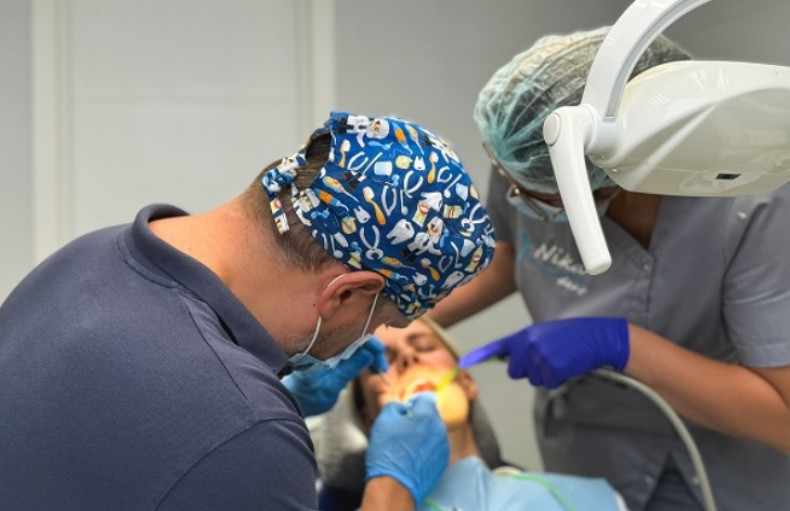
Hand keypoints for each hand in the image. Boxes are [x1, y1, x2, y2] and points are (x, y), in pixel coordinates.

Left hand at [282, 337, 387, 416]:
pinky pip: (353, 353)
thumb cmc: (307, 395)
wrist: (292, 401)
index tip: (380, 357)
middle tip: (382, 368)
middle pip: (358, 338)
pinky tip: (370, 368)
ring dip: (370, 355)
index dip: (371, 344)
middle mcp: (330, 345)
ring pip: (357, 346)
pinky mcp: (334, 359)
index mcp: (328, 347)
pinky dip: (364, 360)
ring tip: (379, 370)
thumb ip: (349, 369)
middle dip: (374, 350)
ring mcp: (332, 352)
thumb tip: (368, 353)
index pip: (355, 336)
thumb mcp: (331, 385)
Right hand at [365, 393, 448, 504]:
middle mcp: (439, 429)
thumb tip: (401, 407)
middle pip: (431, 415)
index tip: (405, 411)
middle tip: (403, 429)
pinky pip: (435, 448)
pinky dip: (426, 449)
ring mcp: (443, 446)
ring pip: (434, 432)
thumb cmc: (388, 452)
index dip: (413, 402)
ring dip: (424, 434)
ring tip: (406, 446)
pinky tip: (412, 457)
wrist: (395, 485)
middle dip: (419, 419)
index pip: (426, 398)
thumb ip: (395, 406)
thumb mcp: (384, 421)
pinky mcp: (442, 462)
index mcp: (427, 415)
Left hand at [459, 317, 629, 388]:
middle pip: (515, 371)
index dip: (479, 355)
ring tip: (561, 359)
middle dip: (528, 370)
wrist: (596, 337)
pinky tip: (567, 365)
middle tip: (548, 359)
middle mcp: (528, 344)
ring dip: (546, 374)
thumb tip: (513, 364)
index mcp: (525, 334)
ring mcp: (539, 356)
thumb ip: (527, 346)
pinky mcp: (551, 368)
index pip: (497, 346)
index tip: (463, 363)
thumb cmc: (572, 337)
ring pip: (532, 379)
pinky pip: (548, 383)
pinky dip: (558, 379)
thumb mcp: (545, 334)